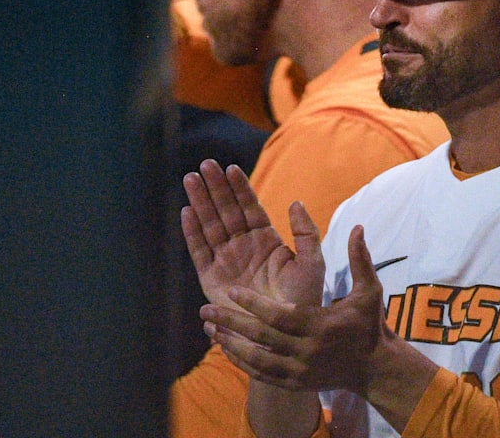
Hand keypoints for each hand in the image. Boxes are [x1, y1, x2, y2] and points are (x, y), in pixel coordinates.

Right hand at [182, 159, 323, 311]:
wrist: (283, 335)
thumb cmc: (302, 302)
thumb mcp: (312, 264)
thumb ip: (306, 234)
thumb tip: (295, 202)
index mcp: (266, 240)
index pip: (250, 207)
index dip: (240, 188)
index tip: (231, 168)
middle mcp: (243, 247)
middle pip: (226, 211)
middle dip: (216, 187)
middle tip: (206, 164)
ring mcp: (226, 261)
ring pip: (210, 225)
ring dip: (201, 202)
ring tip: (191, 179)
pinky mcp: (211, 279)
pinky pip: (199, 251)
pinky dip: (192, 232)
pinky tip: (187, 212)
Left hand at [202, 225, 389, 394]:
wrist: (375, 369)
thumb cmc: (369, 325)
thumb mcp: (369, 291)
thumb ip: (360, 259)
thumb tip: (358, 226)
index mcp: (321, 327)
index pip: (280, 316)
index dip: (254, 304)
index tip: (232, 290)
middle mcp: (307, 352)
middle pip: (262, 338)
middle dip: (231, 323)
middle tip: (205, 309)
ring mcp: (300, 372)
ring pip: (256, 359)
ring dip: (230, 343)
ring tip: (209, 327)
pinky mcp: (295, 384)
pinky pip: (261, 375)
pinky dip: (241, 362)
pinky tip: (224, 348)